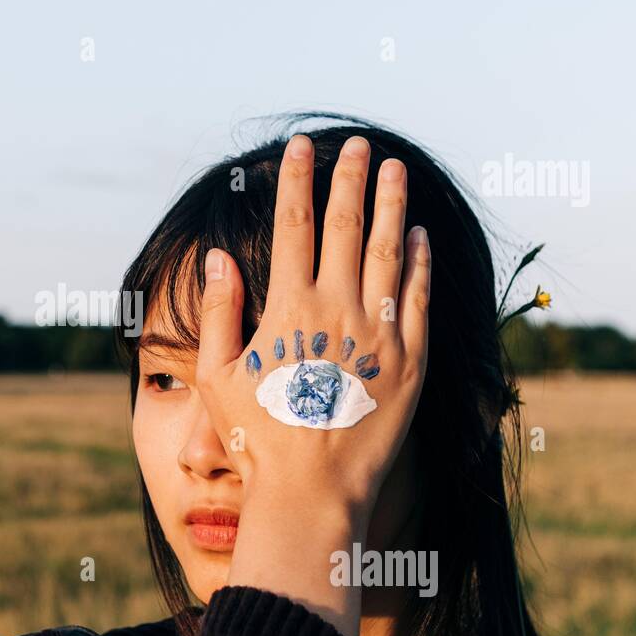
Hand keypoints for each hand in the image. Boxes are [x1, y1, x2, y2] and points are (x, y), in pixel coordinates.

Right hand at [194, 134, 430, 635]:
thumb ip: (218, 311)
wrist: (313, 490)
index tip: (301, 147)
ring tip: (395, 170)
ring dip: (391, 205)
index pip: (293, 223)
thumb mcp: (217, 375)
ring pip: (388, 250)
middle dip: (351, 178)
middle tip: (358, 145)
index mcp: (287, 306)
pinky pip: (417, 297)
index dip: (297, 179)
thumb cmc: (256, 437)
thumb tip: (217, 256)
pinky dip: (419, 261)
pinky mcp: (411, 360)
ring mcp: (378, 332)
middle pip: (345, 224)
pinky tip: (418, 236)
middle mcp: (336, 308)